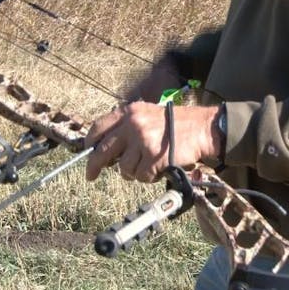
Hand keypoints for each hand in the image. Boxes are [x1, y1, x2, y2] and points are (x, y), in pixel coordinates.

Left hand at [85, 101, 222, 181]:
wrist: (200, 128)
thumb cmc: (175, 123)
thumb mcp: (146, 114)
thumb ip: (126, 127)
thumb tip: (106, 149)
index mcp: (128, 113)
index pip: (98, 128)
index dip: (89, 143)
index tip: (87, 152)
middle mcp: (132, 125)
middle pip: (103, 151)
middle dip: (94, 166)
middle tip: (91, 175)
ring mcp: (142, 142)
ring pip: (124, 169)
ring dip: (132, 172)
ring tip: (146, 165)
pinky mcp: (153, 158)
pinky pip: (141, 176)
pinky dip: (148, 177)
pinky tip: (157, 169)